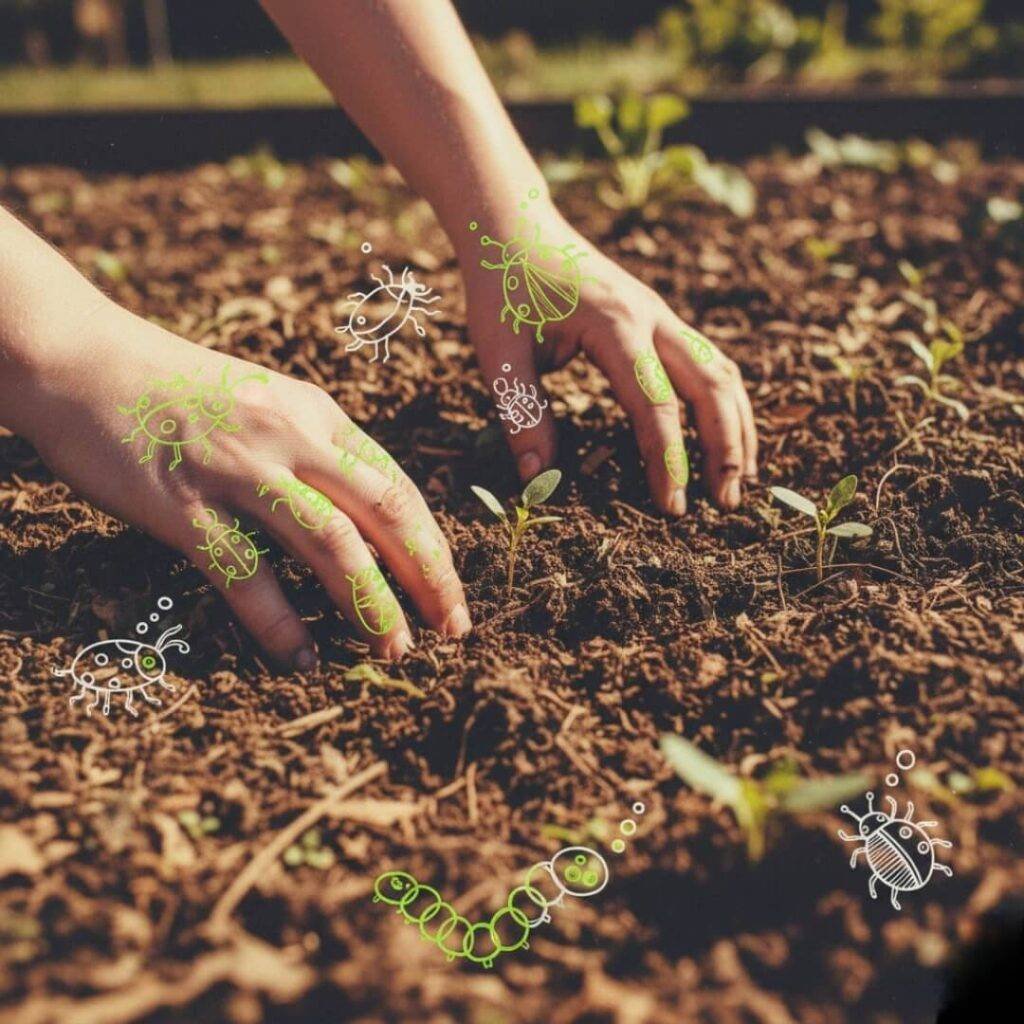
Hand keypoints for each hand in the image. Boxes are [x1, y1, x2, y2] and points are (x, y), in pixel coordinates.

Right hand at [21, 304, 470, 667]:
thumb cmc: (176, 388)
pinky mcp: (183, 505)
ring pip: (330, 545)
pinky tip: (300, 658)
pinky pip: (244, 574)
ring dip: (370, 602)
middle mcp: (289, 437)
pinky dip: (278, 622)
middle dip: (427, 576)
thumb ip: (314, 449)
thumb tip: (364, 514)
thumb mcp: (265, 401)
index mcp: (315, 413)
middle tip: (451, 630)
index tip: (451, 593)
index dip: (433, 545)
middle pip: (383, 513)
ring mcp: (238, 470)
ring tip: (392, 649)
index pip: (396, 486)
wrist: (80, 360)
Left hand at [460, 200, 757, 514]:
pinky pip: (709, 361)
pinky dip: (725, 401)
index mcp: (614, 326)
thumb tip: (538, 479)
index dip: (669, 459)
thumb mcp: (499, 353)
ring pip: (721, 371)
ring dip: (737, 424)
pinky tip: (724, 434)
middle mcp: (652, 317)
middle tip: (726, 503)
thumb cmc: (503, 287)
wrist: (516, 225)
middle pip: (711, 385)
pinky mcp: (661, 320)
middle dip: (725, 446)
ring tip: (739, 477)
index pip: (655, 403)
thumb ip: (521, 414)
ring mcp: (662, 316)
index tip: (674, 507)